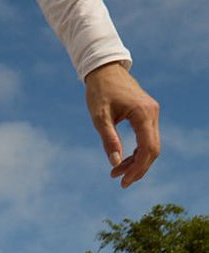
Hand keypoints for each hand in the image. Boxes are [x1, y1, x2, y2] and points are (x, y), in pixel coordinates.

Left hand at [84, 62, 159, 187]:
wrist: (105, 70)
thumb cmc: (99, 92)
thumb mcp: (99, 117)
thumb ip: (108, 140)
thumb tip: (114, 162)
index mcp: (143, 114)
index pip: (147, 148)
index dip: (138, 168)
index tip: (124, 182)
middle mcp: (152, 113)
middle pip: (153, 150)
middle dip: (138, 169)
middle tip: (120, 181)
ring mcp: (152, 113)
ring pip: (151, 145)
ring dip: (136, 162)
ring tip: (116, 173)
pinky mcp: (147, 113)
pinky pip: (147, 138)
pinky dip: (137, 152)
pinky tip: (123, 160)